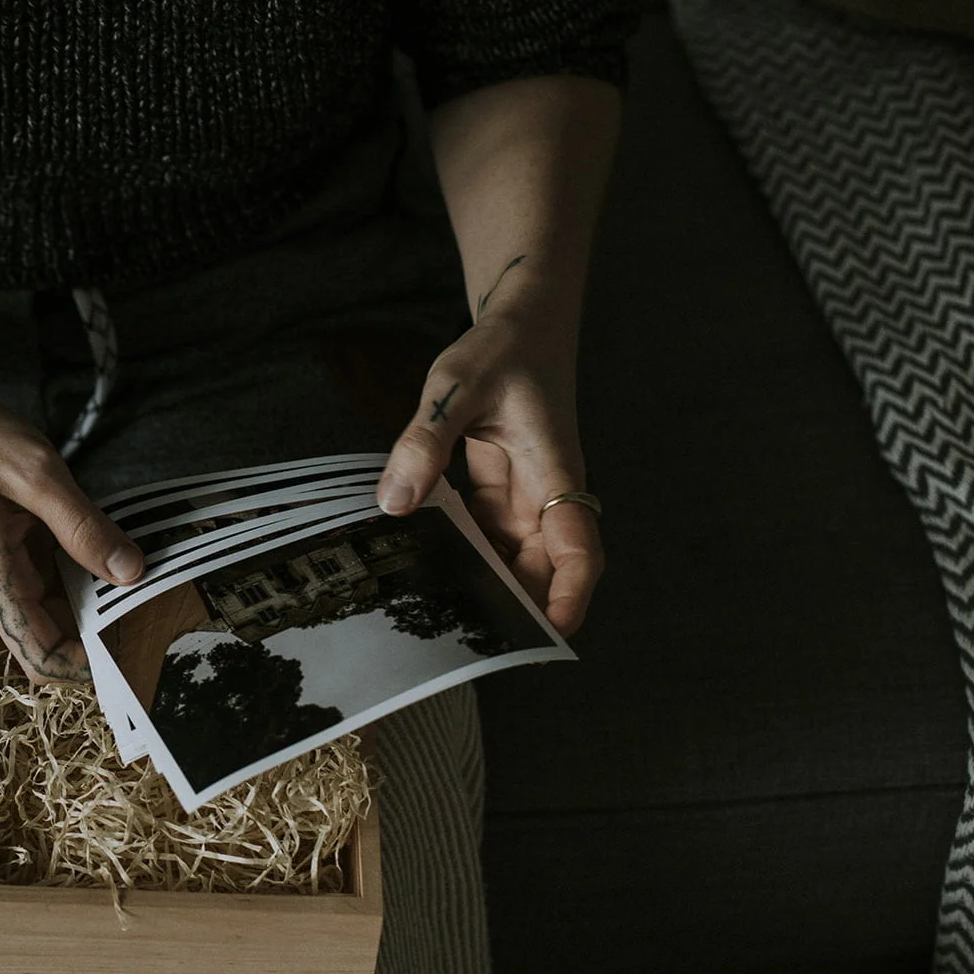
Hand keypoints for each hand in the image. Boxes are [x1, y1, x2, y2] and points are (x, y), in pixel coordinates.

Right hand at [0, 378, 144, 681]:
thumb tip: (131, 573)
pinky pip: (37, 583)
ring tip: (127, 558)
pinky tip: (94, 541)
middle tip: (151, 588)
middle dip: (102, 619)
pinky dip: (69, 569)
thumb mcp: (35, 474)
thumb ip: (84, 528)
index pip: (42, 660)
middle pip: (53, 635)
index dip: (90, 666)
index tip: (136, 644)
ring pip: (49, 609)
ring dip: (88, 590)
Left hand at [373, 311, 603, 635]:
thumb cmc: (501, 349)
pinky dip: (463, 559)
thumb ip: (426, 441)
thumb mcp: (455, 387)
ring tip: (440, 626)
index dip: (571, 594)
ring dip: (486, 590)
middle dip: (517, 611)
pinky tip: (423, 575)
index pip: (579, 549)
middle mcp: (546, 496)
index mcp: (554, 473)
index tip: (553, 633)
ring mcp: (525, 499)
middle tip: (467, 650)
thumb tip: (394, 503)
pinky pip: (486, 540)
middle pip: (544, 571)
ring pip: (513, 561)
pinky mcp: (500, 496)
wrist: (521, 324)